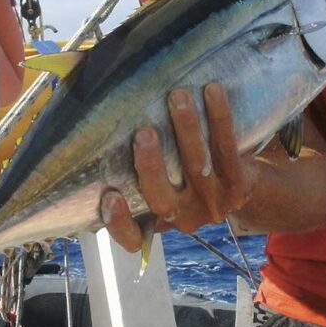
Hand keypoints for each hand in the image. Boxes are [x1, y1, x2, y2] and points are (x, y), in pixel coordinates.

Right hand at [101, 82, 257, 251]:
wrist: (246, 188)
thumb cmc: (184, 175)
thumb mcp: (156, 177)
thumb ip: (125, 157)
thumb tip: (79, 99)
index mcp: (156, 220)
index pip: (132, 236)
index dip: (119, 223)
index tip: (109, 197)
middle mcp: (184, 218)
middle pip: (162, 198)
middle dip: (151, 166)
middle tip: (143, 132)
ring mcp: (213, 204)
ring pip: (197, 166)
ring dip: (187, 129)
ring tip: (178, 96)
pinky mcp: (239, 186)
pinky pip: (227, 149)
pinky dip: (219, 117)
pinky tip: (212, 90)